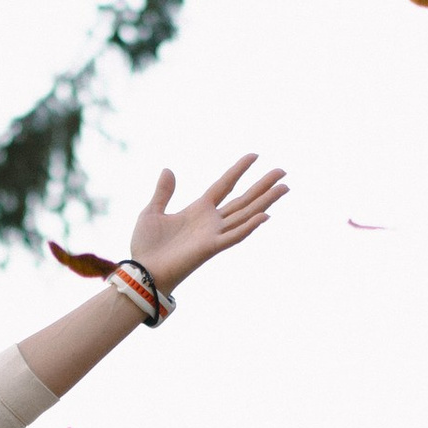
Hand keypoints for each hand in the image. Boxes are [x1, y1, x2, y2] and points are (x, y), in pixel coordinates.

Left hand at [129, 156, 288, 297]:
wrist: (142, 271)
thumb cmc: (146, 247)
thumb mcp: (152, 212)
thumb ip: (163, 192)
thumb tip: (168, 170)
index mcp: (199, 210)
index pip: (224, 185)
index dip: (239, 170)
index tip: (254, 156)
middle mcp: (211, 221)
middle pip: (243, 200)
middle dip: (263, 186)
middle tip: (283, 172)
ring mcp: (213, 234)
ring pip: (246, 214)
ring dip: (266, 201)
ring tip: (285, 187)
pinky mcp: (210, 248)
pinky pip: (234, 236)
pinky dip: (250, 226)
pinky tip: (265, 215)